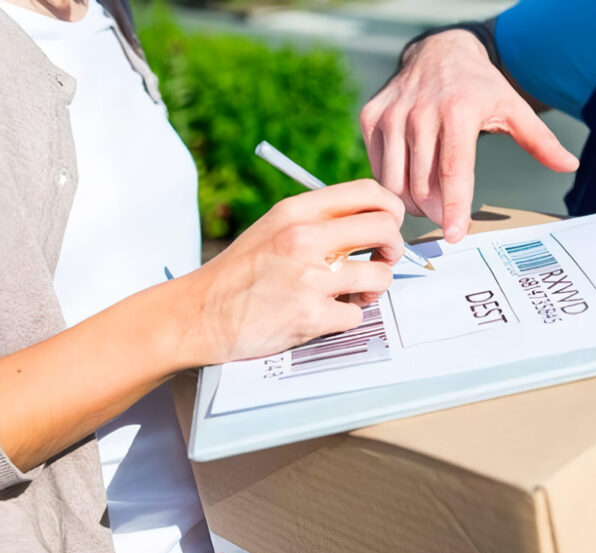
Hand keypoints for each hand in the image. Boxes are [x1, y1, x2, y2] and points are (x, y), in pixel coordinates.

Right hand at [181, 179, 405, 363]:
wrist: (202, 313)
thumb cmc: (242, 272)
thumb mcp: (275, 226)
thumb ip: (319, 218)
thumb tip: (372, 218)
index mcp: (298, 211)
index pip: (368, 192)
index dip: (391, 208)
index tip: (390, 224)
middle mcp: (305, 238)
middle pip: (385, 229)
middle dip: (394, 248)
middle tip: (383, 259)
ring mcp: (309, 278)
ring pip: (380, 276)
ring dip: (374, 288)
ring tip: (353, 292)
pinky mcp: (311, 316)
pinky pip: (358, 314)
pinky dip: (347, 317)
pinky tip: (326, 313)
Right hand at [360, 29, 578, 242]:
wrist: (438, 51)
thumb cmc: (478, 86)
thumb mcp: (512, 107)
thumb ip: (540, 140)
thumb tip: (569, 164)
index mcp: (458, 111)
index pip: (453, 171)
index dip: (454, 208)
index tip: (456, 235)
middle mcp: (420, 112)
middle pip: (423, 185)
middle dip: (437, 212)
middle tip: (448, 218)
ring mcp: (392, 115)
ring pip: (395, 182)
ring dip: (412, 205)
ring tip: (428, 204)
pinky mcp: (372, 117)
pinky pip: (378, 168)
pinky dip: (392, 185)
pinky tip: (408, 183)